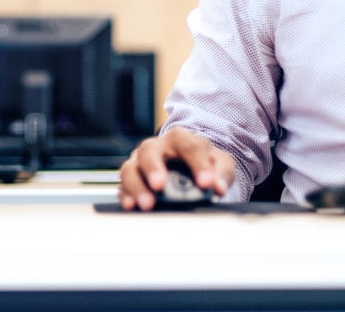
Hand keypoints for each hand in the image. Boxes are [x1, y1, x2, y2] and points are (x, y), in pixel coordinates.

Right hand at [118, 127, 234, 210]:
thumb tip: (218, 187)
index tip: (206, 184)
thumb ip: (221, 172)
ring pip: (131, 168)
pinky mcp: (132, 178)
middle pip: (149, 150)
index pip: (189, 145)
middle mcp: (157, 147)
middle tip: (159, 185)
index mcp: (181, 139)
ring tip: (148, 204)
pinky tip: (131, 206)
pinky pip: (123, 185)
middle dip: (153, 167)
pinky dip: (126, 195)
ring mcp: (140, 162)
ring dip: (137, 186)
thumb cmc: (204, 163)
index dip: (197, 163)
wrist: (188, 166)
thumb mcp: (220, 164)